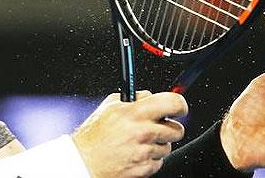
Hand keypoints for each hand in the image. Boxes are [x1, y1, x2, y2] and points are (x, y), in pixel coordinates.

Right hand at [72, 91, 186, 177]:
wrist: (84, 161)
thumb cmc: (94, 134)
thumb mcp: (111, 105)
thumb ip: (135, 98)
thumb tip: (152, 96)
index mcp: (136, 112)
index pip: (173, 103)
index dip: (180, 104)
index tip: (179, 108)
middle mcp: (144, 132)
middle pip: (177, 129)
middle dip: (170, 128)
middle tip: (158, 127)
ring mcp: (145, 152)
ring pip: (168, 147)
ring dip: (158, 144)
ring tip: (139, 142)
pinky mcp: (145, 168)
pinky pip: (159, 161)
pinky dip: (150, 158)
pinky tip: (135, 153)